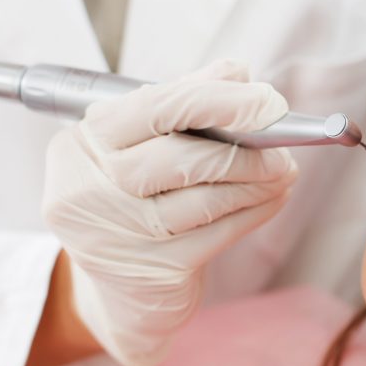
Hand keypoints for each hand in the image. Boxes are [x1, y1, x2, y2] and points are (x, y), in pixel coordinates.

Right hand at [42, 60, 297, 365]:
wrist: (118, 294)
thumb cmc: (133, 202)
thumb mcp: (142, 146)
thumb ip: (183, 103)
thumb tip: (236, 72)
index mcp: (81, 143)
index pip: (156, 106)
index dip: (219, 100)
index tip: (268, 102)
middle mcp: (86, 189)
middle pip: (183, 157)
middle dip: (245, 151)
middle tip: (283, 148)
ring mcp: (117, 236)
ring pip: (206, 199)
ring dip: (257, 182)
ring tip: (283, 171)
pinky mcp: (152, 271)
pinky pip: (219, 232)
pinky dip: (254, 211)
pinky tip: (272, 198)